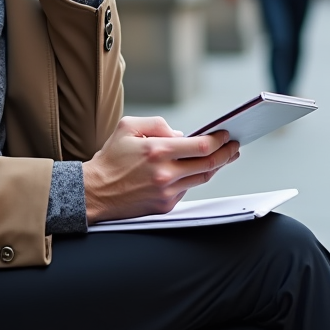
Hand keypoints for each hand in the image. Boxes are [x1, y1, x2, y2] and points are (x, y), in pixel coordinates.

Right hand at [81, 116, 239, 223]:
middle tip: (235, 146)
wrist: (95, 192)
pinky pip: (187, 190)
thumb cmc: (110, 158)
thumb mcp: (128, 127)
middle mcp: (165, 173)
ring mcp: (166, 192)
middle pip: (209, 164)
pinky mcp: (165, 205)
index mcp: (157, 151)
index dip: (219, 140)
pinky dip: (193, 178)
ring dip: (216, 166)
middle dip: (227, 153)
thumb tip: (182, 133)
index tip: (226, 134)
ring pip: (202, 178)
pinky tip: (196, 170)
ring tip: (224, 157)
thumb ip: (157, 124)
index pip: (201, 146)